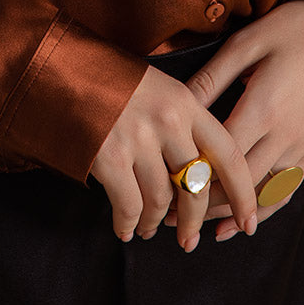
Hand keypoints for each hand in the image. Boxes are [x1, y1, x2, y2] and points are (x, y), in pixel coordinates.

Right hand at [89, 64, 257, 252]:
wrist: (55, 64)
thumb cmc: (105, 77)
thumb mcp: (154, 88)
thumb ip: (179, 123)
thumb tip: (194, 174)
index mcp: (185, 100)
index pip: (228, 154)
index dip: (244, 193)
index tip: (248, 220)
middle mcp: (167, 120)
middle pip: (196, 186)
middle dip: (193, 221)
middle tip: (189, 240)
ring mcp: (137, 138)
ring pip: (161, 200)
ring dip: (155, 222)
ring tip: (147, 229)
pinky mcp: (108, 155)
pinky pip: (129, 205)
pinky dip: (128, 223)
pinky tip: (125, 227)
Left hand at [164, 0, 303, 240]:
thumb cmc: (291, 29)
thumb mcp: (245, 44)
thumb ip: (211, 79)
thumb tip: (179, 105)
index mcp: (263, 108)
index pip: (220, 156)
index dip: (191, 174)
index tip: (162, 185)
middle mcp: (285, 135)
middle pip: (238, 184)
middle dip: (201, 202)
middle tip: (167, 213)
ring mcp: (302, 147)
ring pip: (262, 195)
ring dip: (227, 212)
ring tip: (193, 223)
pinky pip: (286, 191)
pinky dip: (262, 211)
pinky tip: (238, 225)